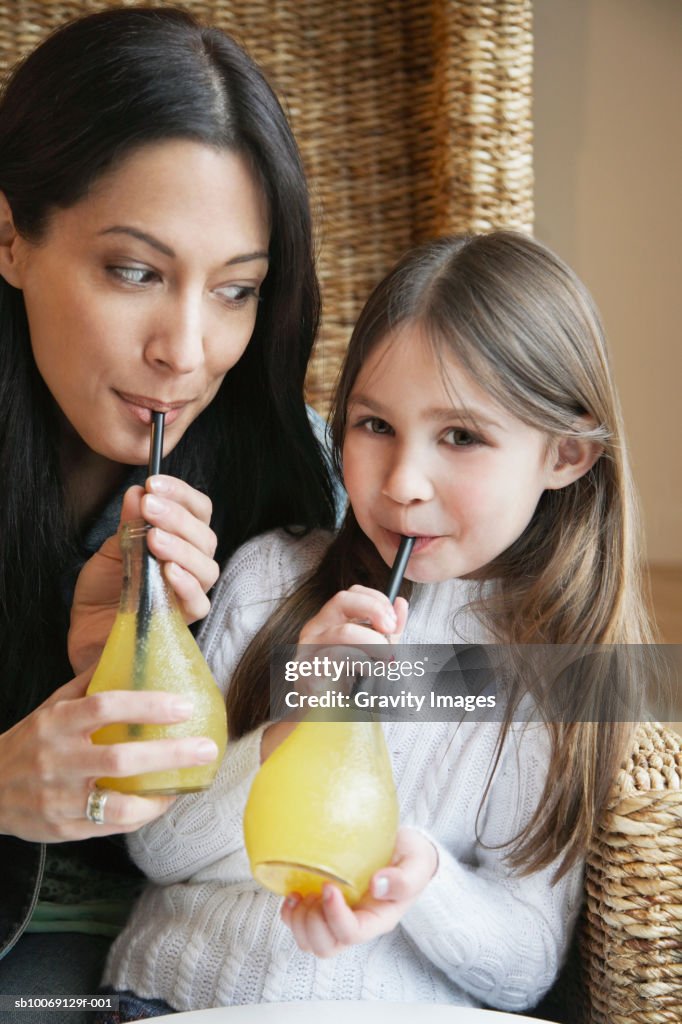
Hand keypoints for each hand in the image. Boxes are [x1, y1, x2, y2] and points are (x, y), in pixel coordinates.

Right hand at [0, 670, 219, 841]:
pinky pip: (111, 824)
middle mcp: (58, 760)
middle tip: (205, 748)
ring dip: (157, 795)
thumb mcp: (51, 707)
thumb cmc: (29, 742)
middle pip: (119, 759)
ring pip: (116, 801)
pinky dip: (141, 815)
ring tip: (187, 784)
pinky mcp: (63, 828)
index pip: (103, 707)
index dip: (145, 704)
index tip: (183, 704)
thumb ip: (88, 685)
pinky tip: (161, 802)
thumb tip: (129, 652)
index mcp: (56, 723)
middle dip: (168, 754)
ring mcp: (60, 798)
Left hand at [69, 477, 218, 672]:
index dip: (181, 494)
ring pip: (206, 567)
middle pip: (205, 536)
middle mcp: (191, 565)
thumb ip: (129, 523)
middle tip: (150, 506)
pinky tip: (168, 571)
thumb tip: (139, 491)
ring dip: (182, 547)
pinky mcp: (182, 622)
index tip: (155, 482)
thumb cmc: (104, 591)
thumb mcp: (112, 548)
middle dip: (178, 517)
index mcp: (180, 541)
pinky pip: (198, 603)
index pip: (198, 511)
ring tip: (154, 537)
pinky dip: (186, 584)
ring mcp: (189, 594)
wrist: (87, 633)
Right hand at [260, 586, 408, 762]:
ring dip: (374, 643)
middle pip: (343, 599)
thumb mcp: (373, 652)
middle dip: (375, 611)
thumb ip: (387, 629)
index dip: (376, 600)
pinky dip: (363, 663)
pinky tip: (371, 673)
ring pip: (345, 631)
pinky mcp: (308, 672)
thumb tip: (401, 603)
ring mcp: (309, 650)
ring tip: (387, 660)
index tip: (394, 618)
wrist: (321, 721)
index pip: (352, 593)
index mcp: (329, 622)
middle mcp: (315, 630)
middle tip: (392, 630)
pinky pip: (339, 657)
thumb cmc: (345, 686)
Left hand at [281, 828, 437, 956]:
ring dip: (299, 920)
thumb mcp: (417, 864)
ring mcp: (339, 918)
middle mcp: (357, 924)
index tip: (329, 886)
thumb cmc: (411, 859)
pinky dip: (289, 915)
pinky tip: (293, 895)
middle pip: (326, 946)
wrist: (404, 852)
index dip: (335, 915)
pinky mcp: (325, 907)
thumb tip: (376, 885)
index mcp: (379, 919)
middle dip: (312, 922)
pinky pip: (300, 926)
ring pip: (310, 941)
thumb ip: (404, 879)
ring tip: (302, 893)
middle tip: (315, 891)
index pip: (353, 933)